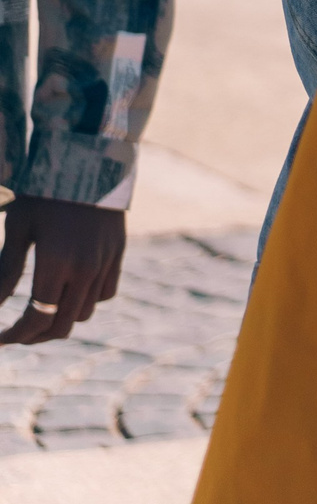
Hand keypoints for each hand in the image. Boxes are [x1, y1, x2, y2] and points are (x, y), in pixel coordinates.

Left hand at [0, 195, 124, 343]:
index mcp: (57, 265)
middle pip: (62, 324)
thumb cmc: (45, 194)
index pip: (36, 319)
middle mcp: (85, 270)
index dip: (15, 336)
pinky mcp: (118, 253)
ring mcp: (105, 263)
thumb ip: (7, 270)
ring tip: (40, 314)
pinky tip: (69, 293)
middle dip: (35, 336)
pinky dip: (86, 301)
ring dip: (60, 320)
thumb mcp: (18, 229)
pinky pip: (105, 293)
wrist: (90, 164)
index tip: (0, 339)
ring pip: (84, 312)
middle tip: (16, 333)